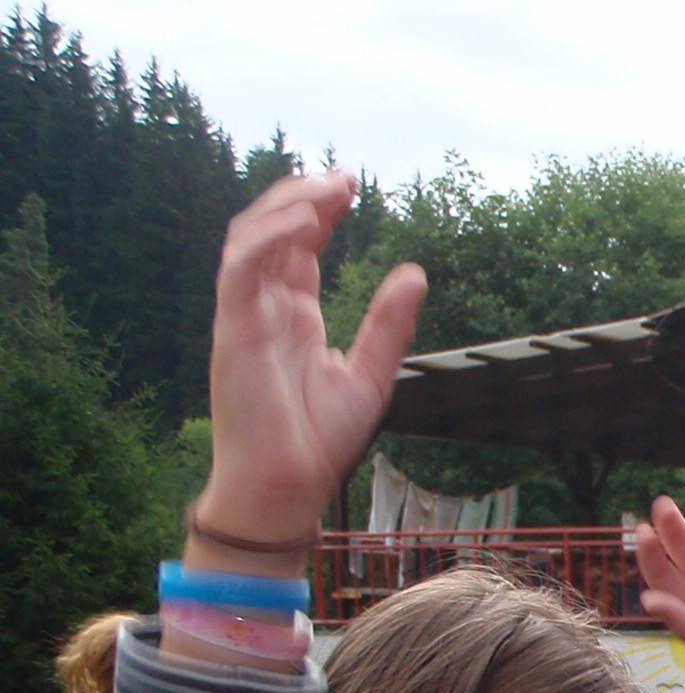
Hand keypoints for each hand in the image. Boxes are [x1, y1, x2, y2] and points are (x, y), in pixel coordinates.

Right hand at [195, 173, 424, 567]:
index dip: (320, 212)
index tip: (350, 189)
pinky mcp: (233, 329)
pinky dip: (267, 239)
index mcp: (291, 314)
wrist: (287, 485)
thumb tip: (414, 273)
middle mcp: (264, 307)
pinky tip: (302, 222)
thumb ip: (388, 323)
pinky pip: (240, 269)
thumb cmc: (317, 438)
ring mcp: (244, 315)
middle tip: (343, 179)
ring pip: (249, 239)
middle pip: (272, 231)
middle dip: (303, 198)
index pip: (298, 246)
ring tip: (325, 190)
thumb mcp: (369, 373)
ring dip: (285, 207)